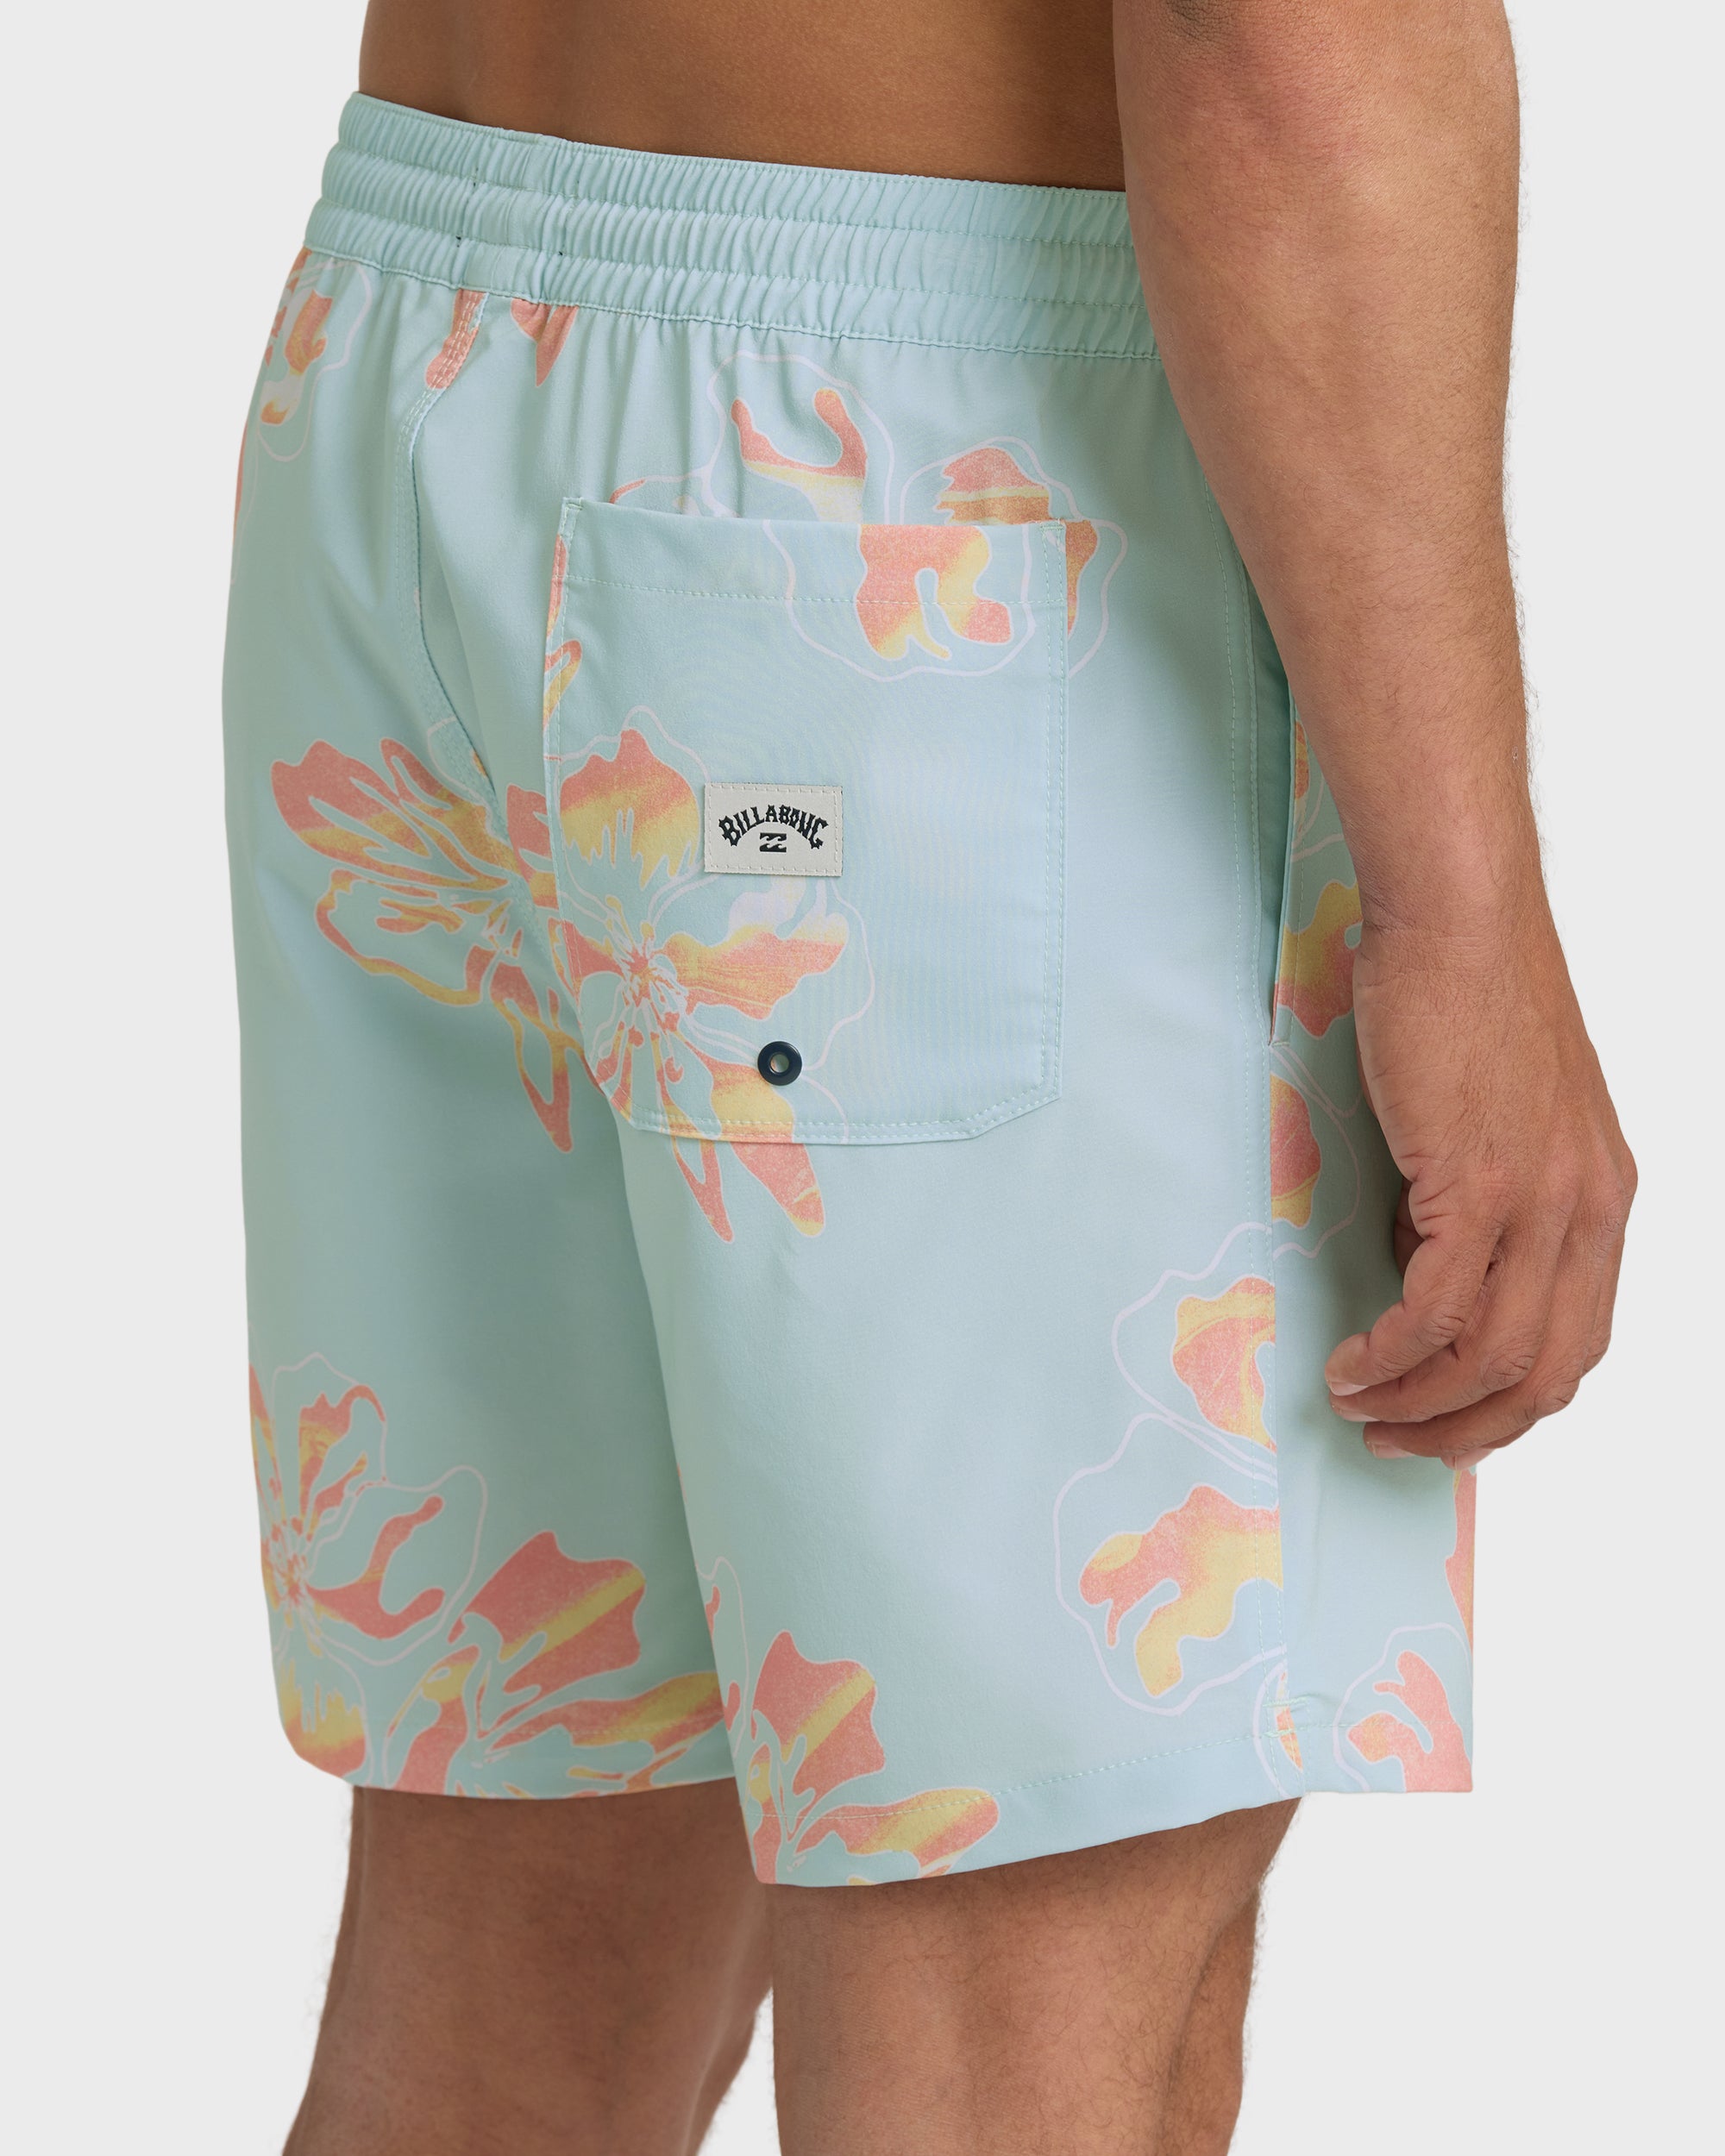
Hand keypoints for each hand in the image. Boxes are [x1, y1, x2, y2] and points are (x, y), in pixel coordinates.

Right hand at [1324, 894, 1634, 1466]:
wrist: (1460, 921)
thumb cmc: (1468, 994)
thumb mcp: (1501, 1116)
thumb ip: (1482, 1198)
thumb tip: (1427, 1261)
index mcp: (1602, 1196)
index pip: (1578, 1338)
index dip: (1511, 1401)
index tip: (1448, 1418)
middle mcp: (1589, 1209)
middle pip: (1545, 1371)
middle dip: (1467, 1428)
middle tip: (1399, 1441)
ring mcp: (1541, 1200)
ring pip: (1491, 1354)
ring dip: (1417, 1402)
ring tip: (1357, 1404)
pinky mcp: (1480, 1183)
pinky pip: (1437, 1307)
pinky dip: (1392, 1353)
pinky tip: (1355, 1360)